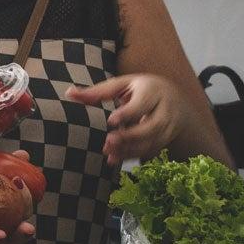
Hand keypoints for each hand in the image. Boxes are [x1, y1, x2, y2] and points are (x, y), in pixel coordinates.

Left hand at [66, 74, 185, 165]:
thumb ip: (98, 91)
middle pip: (151, 126)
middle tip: (108, 141)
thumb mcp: (122, 85)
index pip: (142, 103)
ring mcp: (168, 126)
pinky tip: (114, 158)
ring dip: (130, 149)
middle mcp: (165, 109)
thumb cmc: (141, 89)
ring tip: (108, 152)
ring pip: (152, 141)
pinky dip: (132, 156)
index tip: (111, 120)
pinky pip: (150, 150)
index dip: (128, 113)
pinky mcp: (166, 139)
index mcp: (152, 91)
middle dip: (130, 136)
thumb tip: (69, 93)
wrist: (175, 97)